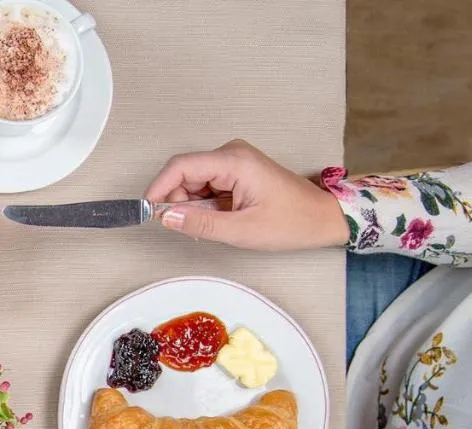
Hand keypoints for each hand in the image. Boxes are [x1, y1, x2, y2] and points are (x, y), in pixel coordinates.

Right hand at [146, 139, 349, 250]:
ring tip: (215, 225)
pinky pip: (206, 185)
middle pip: (184, 173)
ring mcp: (234, 161)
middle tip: (192, 228)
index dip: (159, 188)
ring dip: (193, 205)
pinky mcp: (236, 171)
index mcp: (234, 161)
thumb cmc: (292, 222)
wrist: (322, 218)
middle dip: (178, 202)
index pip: (181, 166)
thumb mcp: (242, 231)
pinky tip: (220, 219)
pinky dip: (204, 204)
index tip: (148, 211)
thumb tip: (165, 217)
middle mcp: (231, 154)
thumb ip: (200, 224)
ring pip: (193, 181)